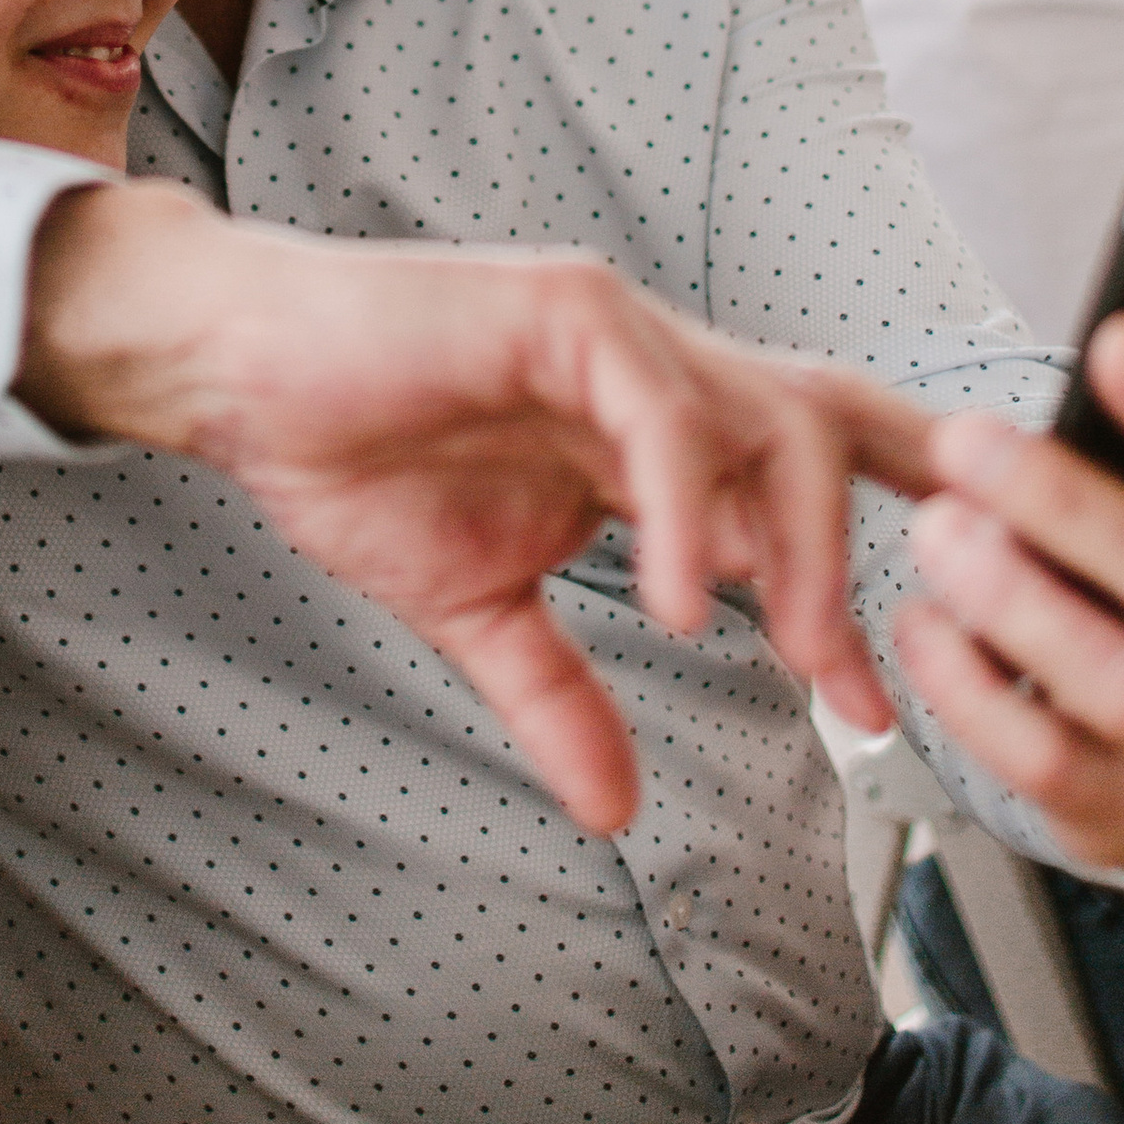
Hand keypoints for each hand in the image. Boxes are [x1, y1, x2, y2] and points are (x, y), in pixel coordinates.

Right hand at [20, 185, 937, 834]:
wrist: (237, 376)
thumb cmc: (348, 454)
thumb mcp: (474, 610)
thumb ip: (556, 693)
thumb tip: (615, 811)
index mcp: (649, 432)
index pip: (802, 470)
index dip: (863, 570)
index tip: (875, 702)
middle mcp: (658, 370)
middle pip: (832, 428)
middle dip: (886, 547)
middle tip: (873, 689)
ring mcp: (620, 331)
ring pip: (776, 418)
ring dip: (804, 547)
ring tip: (798, 657)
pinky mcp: (567, 311)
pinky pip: (667, 411)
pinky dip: (694, 509)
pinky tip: (685, 605)